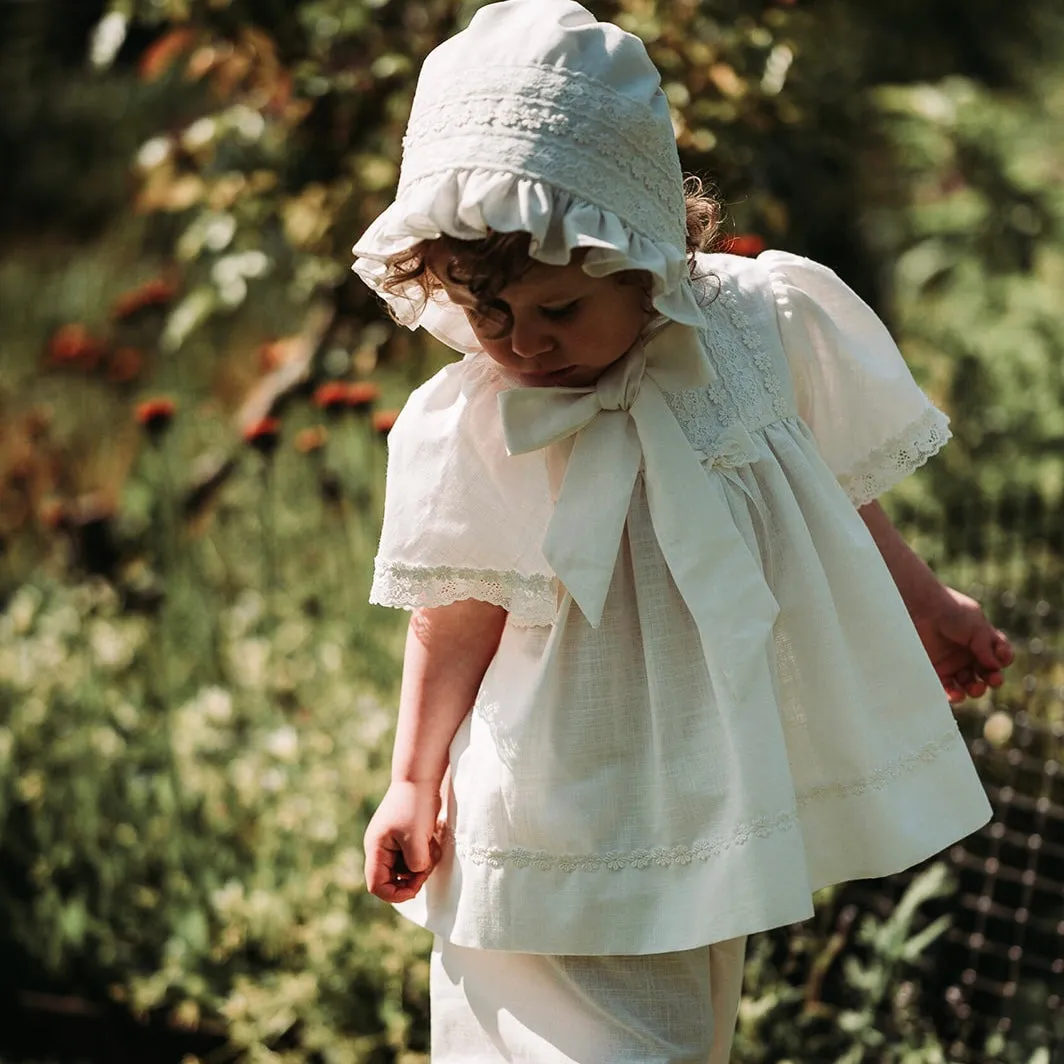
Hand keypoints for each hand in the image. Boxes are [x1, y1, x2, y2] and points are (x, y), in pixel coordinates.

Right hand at [363, 780, 443, 902]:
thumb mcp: (416, 839)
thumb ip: (415, 864)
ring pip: (406, 869)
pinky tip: (433, 839)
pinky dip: (425, 854)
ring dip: (422, 864)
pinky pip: (414, 856)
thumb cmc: (415, 806)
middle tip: (428, 865)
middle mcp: (380, 848)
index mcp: (376, 849)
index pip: (377, 885)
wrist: (421, 777)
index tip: (416, 888)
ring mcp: (392, 842)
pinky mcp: (405, 837)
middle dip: (413, 877)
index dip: (395, 894)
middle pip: (392, 879)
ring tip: (432, 846)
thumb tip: (417, 873)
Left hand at [912, 587, 1013, 703]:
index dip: (1003, 659)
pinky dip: (954, 694)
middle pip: (986, 673)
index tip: (1002, 659)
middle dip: (992, 679)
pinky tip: (957, 694)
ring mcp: (951, 662)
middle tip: (992, 680)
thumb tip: (995, 667)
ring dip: (976, 689)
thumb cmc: (950, 612)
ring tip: (975, 688)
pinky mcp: (935, 670)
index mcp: (981, 639)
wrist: (920, 609)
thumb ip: (987, 647)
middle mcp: (967, 652)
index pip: (999, 654)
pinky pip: (948, 688)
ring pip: (969, 684)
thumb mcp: (976, 626)